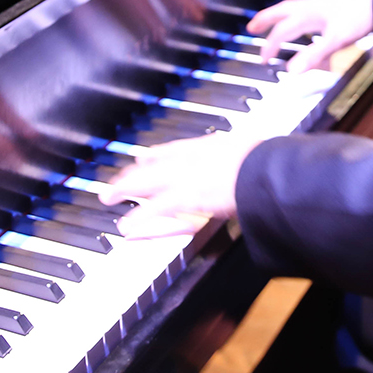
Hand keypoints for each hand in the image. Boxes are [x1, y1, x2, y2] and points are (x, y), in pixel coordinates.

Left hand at [97, 132, 265, 238]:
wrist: (264, 167)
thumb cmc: (265, 159)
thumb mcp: (253, 149)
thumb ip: (246, 152)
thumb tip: (253, 150)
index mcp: (208, 146)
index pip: (174, 149)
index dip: (156, 154)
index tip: (143, 157)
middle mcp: (192, 158)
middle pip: (154, 165)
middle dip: (133, 174)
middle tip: (115, 181)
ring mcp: (186, 177)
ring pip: (146, 183)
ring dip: (124, 189)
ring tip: (107, 196)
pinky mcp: (185, 196)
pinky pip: (155, 209)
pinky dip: (139, 217)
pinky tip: (126, 226)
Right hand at [246, 0, 372, 73]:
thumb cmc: (360, 14)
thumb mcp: (335, 39)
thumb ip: (313, 56)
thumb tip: (291, 72)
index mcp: (307, 14)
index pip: (281, 32)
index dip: (270, 47)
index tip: (263, 60)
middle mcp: (310, 7)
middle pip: (281, 12)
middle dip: (265, 20)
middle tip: (252, 27)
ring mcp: (321, 4)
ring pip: (295, 12)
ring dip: (284, 22)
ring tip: (278, 30)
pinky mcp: (332, 5)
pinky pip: (310, 15)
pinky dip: (305, 25)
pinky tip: (312, 32)